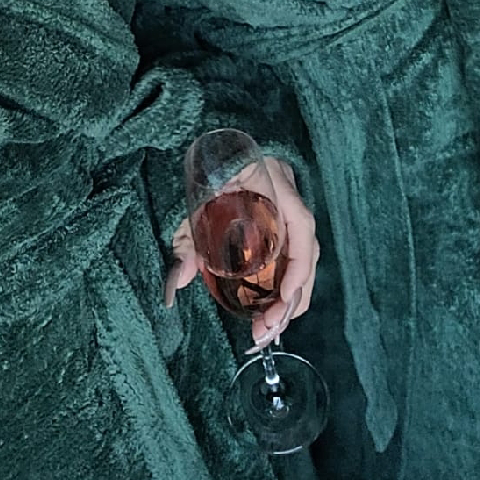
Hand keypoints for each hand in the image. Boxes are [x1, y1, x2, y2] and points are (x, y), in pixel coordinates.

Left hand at [165, 158, 319, 347]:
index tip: (284, 296)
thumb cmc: (207, 172)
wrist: (214, 149)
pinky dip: (285, 287)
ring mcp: (291, 210)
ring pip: (303, 261)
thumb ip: (185, 242)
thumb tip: (173, 287)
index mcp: (274, 181)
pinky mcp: (285, 224)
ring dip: (289, 300)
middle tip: (267, 330)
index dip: (298, 263)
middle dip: (291, 298)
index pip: (301, 222)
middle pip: (306, 252)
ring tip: (268, 330)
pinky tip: (271, 311)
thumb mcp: (195, 205)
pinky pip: (294, 258)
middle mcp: (290, 196)